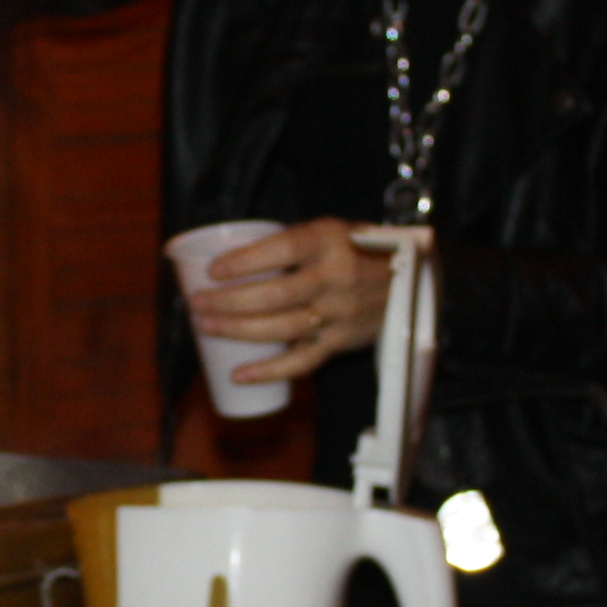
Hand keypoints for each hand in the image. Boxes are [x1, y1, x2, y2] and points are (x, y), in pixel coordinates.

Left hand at [182, 217, 397, 384]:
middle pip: (276, 294)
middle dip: (229, 301)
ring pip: (284, 328)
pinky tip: (239, 374)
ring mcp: (340, 312)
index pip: (283, 249)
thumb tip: (228, 259)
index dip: (246, 261)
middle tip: (197, 303)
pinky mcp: (342, 341)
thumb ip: (291, 244)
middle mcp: (336, 277)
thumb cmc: (355, 252)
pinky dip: (269, 371)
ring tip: (206, 326)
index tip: (212, 270)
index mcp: (330, 240)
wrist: (409, 280)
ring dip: (239, 330)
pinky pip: (303, 361)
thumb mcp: (331, 232)